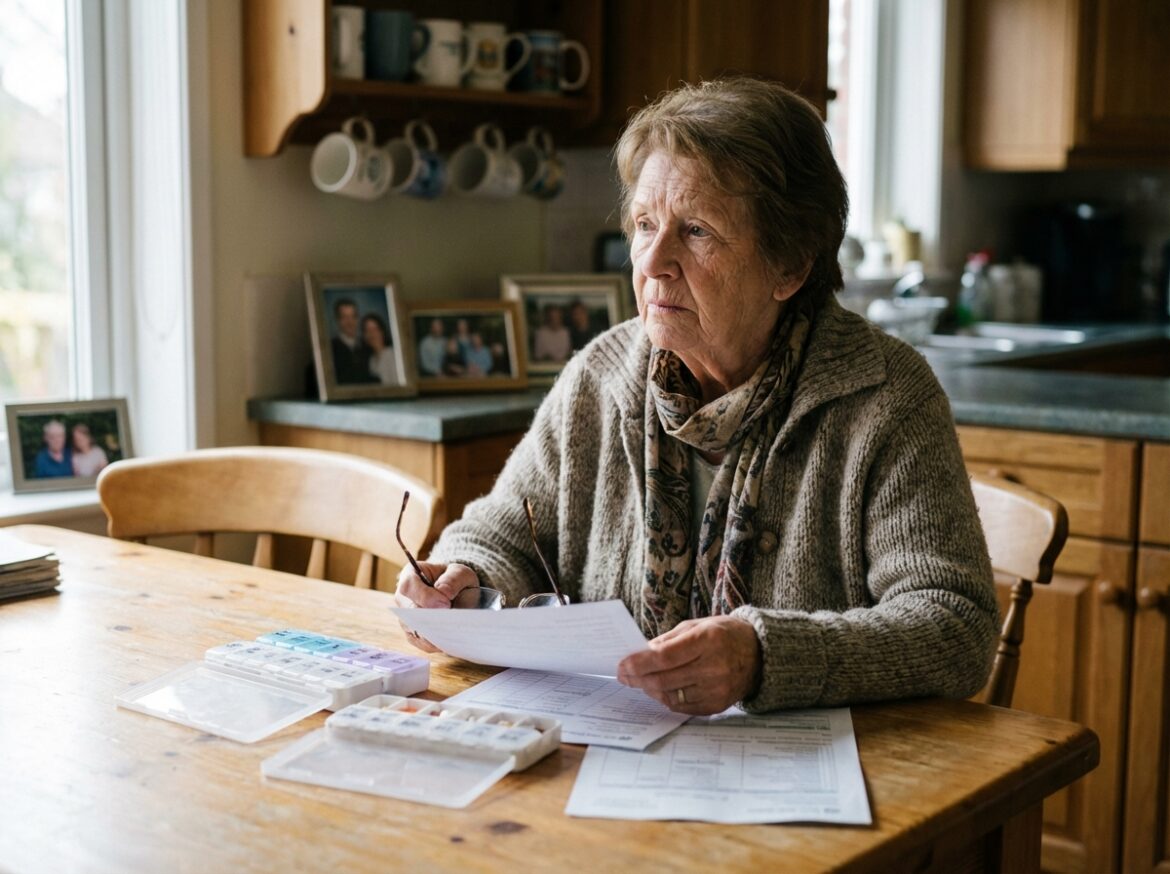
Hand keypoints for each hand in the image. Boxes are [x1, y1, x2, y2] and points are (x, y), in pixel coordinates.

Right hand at [394, 561, 478, 652]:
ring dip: (432, 635)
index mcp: (411, 574)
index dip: (424, 596)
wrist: (458, 593)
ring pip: (413, 629)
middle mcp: (403, 597)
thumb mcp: (460, 573)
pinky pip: (420, 643)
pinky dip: (434, 644)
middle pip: (407, 611)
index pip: (408, 585)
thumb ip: (452, 579)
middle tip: (449, 623)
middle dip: (428, 619)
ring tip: (451, 636)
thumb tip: (443, 593)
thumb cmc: (455, 580)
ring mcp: (406, 617)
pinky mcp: (413, 634)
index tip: (445, 604)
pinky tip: (449, 642)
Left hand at [616, 616, 761, 714]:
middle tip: (624, 675)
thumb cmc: (723, 634)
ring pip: (670, 696)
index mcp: (707, 640)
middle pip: (664, 679)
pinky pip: (682, 707)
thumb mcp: (696, 626)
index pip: (664, 657)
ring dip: (650, 689)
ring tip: (642, 681)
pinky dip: (667, 698)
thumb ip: (668, 640)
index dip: (639, 663)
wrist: (759, 654)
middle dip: (638, 678)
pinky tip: (661, 689)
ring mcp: (717, 689)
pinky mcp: (717, 705)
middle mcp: (714, 667)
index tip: (622, 665)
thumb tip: (640, 654)